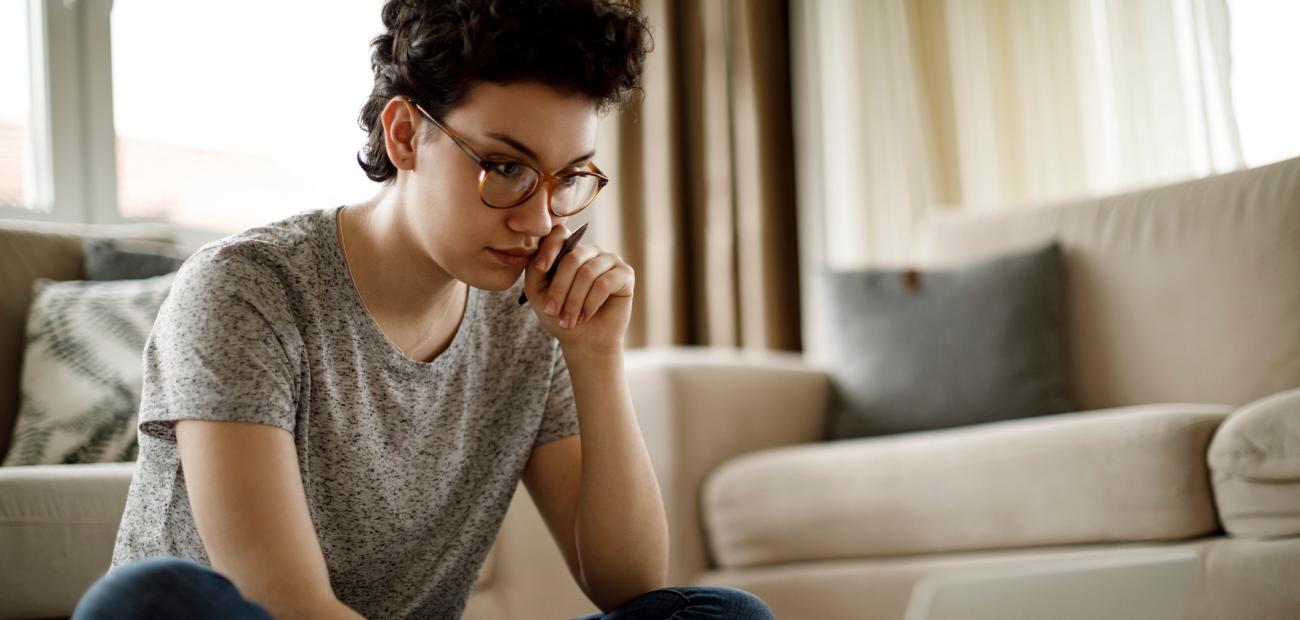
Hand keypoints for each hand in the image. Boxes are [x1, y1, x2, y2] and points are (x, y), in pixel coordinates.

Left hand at [524, 224, 633, 355]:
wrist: (584, 341)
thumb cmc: (560, 315)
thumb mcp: (538, 292)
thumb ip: (534, 269)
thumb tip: (540, 257)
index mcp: (570, 250)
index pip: (560, 233)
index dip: (549, 249)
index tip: (541, 269)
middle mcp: (591, 251)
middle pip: (573, 258)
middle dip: (560, 288)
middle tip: (553, 312)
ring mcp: (610, 260)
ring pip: (587, 272)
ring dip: (574, 301)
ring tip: (569, 320)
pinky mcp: (625, 274)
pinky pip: (604, 283)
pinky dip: (591, 303)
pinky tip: (586, 316)